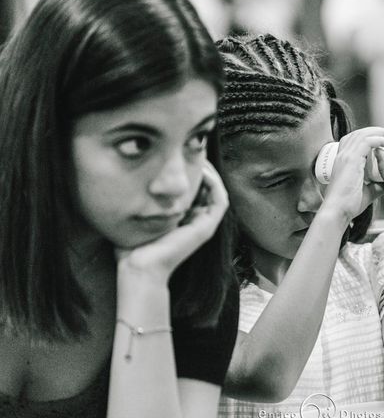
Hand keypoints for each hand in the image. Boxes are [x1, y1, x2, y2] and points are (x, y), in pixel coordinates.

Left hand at [115, 161, 228, 284]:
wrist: (138, 266)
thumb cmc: (132, 244)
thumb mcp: (137, 214)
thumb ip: (140, 199)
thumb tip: (129, 176)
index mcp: (182, 219)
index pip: (194, 190)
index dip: (191, 172)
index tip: (180, 155)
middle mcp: (196, 221)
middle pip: (207, 188)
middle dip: (202, 168)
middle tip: (192, 150)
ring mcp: (204, 225)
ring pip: (217, 192)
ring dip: (211, 173)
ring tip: (200, 157)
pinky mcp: (206, 228)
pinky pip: (220, 200)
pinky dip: (215, 184)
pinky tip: (202, 171)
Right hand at [321, 127, 383, 223]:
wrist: (337, 212)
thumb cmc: (347, 205)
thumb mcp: (367, 192)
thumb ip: (377, 185)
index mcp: (343, 161)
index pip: (354, 140)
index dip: (369, 136)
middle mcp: (342, 155)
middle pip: (359, 133)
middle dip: (377, 131)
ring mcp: (345, 156)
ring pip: (363, 134)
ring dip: (381, 132)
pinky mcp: (351, 159)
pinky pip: (367, 142)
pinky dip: (379, 139)